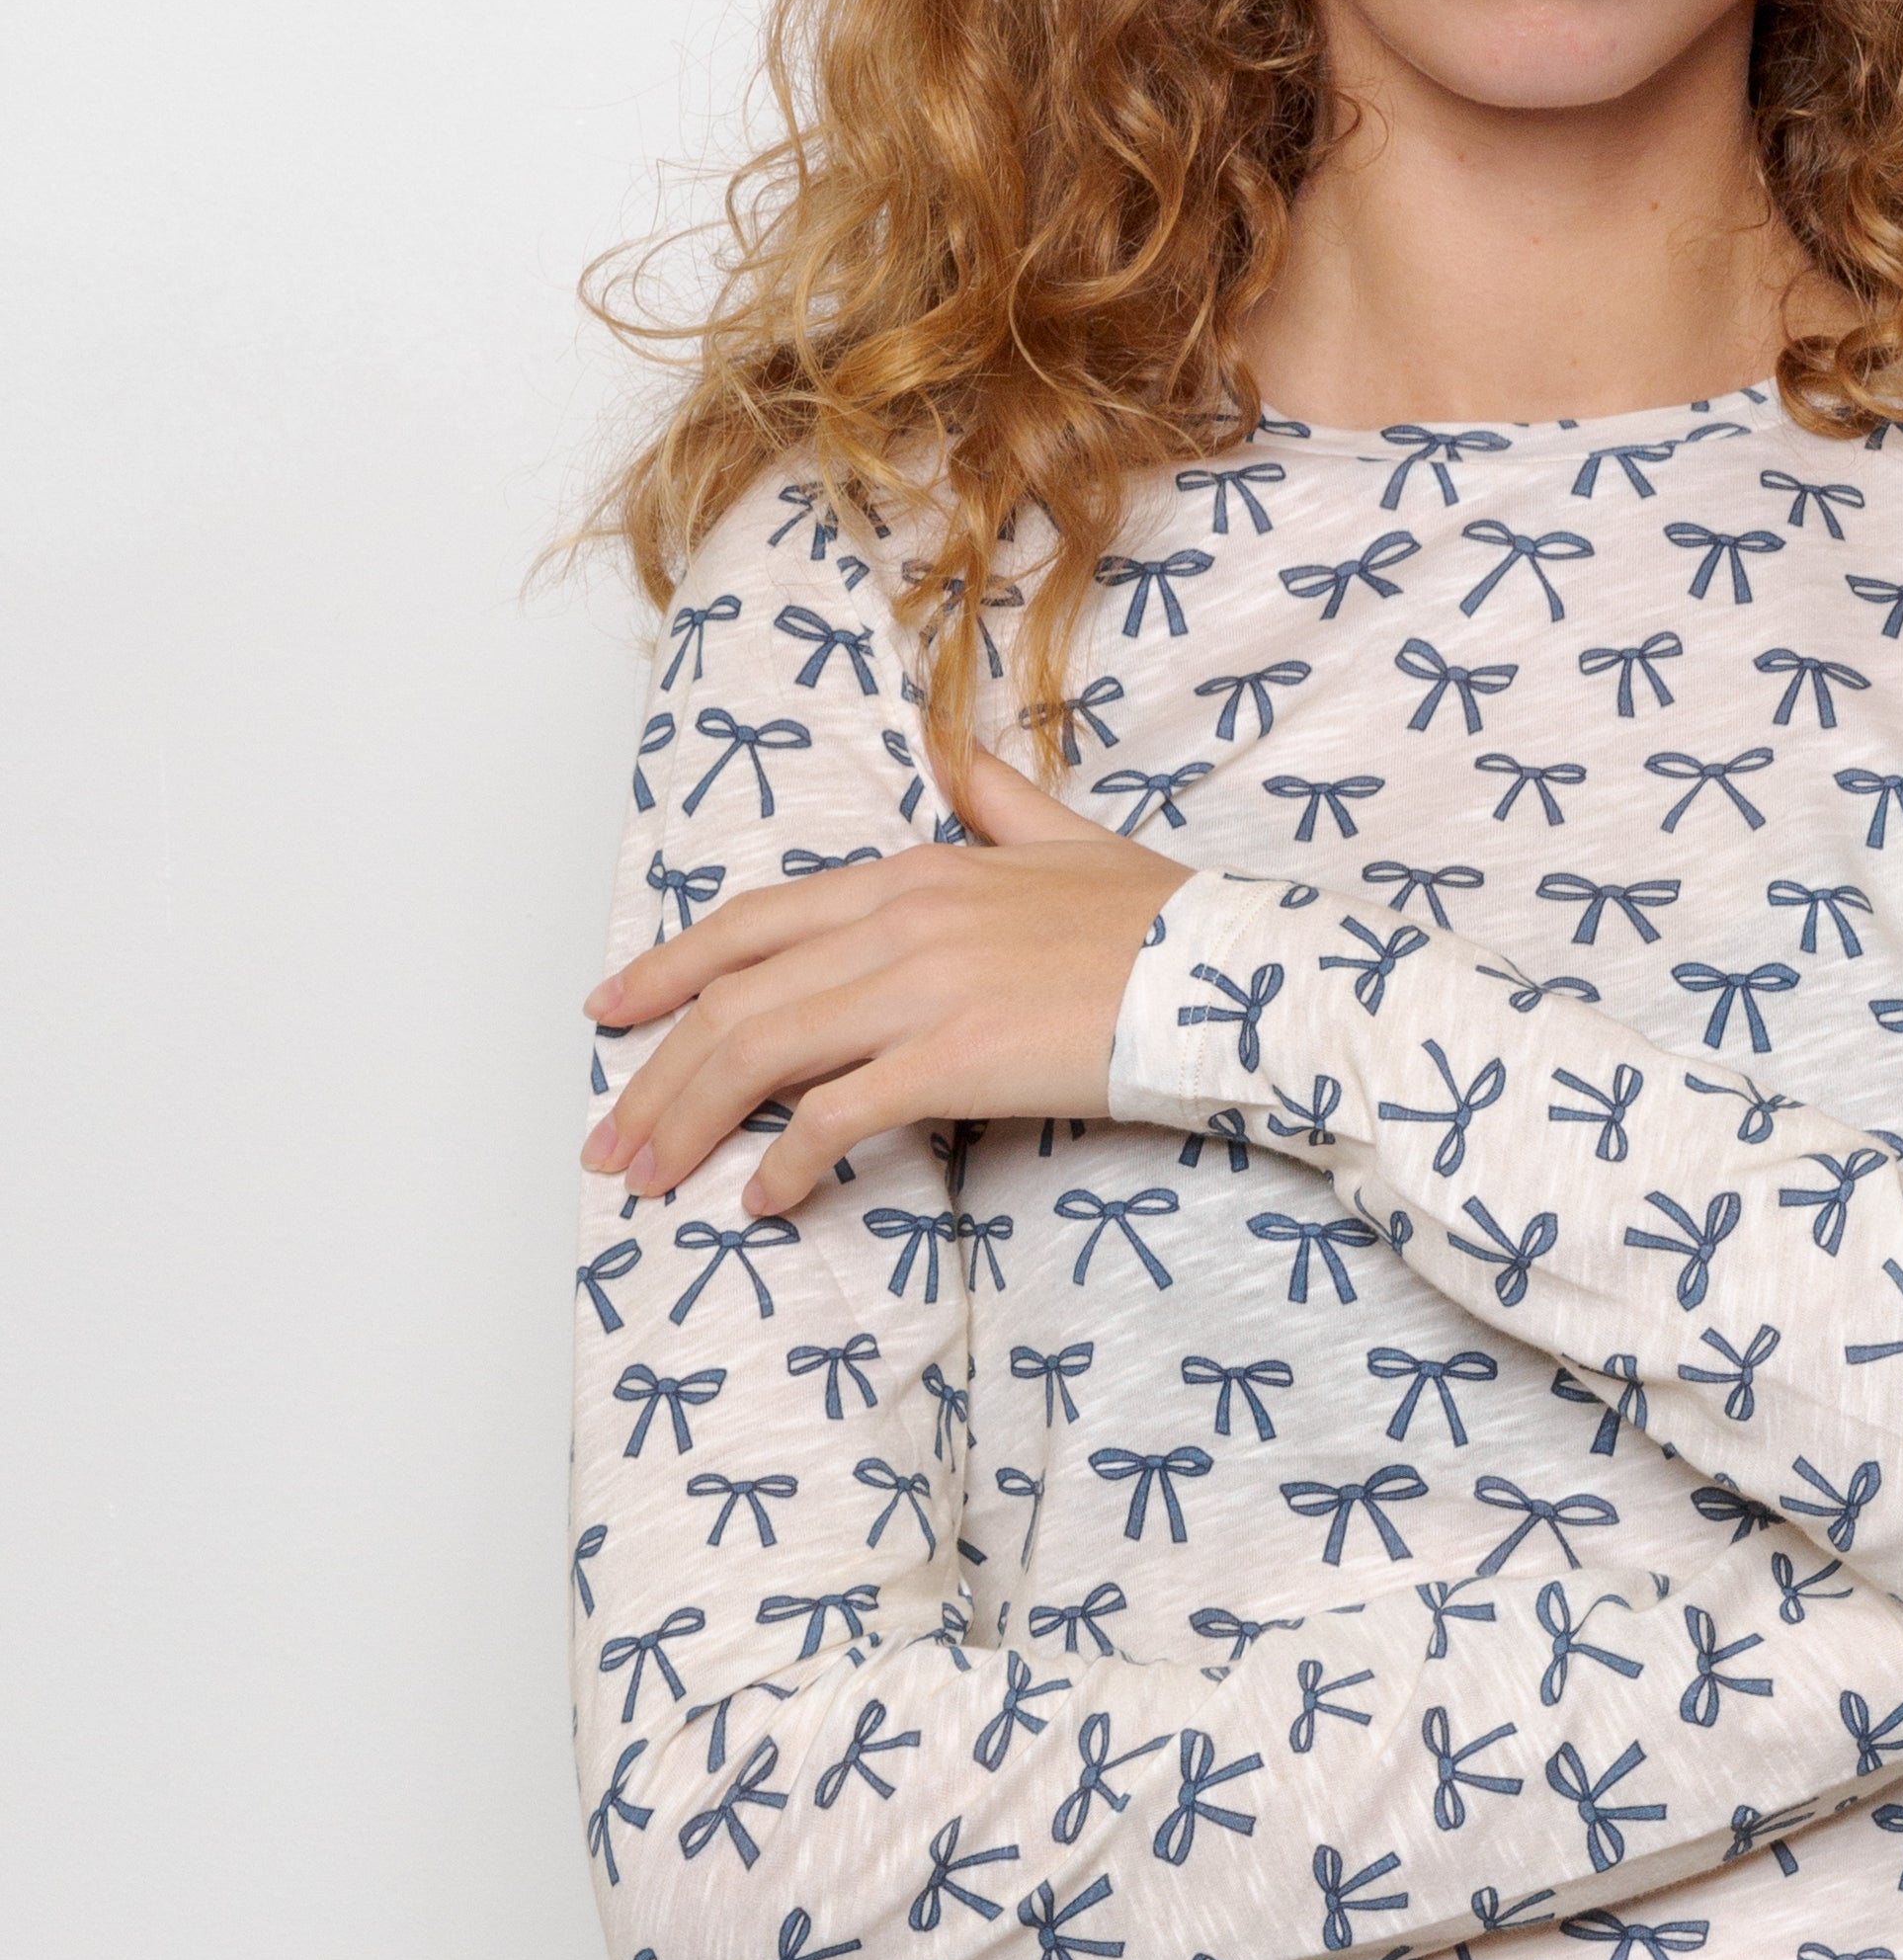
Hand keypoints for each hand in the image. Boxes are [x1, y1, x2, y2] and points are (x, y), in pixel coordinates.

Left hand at [580, 750, 1179, 1214]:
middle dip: (655, 1075)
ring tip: (653, 1178)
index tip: (611, 1014)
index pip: (756, 922)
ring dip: (691, 1121)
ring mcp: (923, 988)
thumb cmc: (1164, 922)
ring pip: (761, 1053)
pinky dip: (788, 1161)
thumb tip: (961, 759)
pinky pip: (839, 1115)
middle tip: (612, 1143)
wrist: (1234, 974)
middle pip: (735, 998)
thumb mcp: (1070, 838)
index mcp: (914, 871)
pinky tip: (765, 1200)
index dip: (669, 970)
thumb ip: (1001, 801)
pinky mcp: (956, 1057)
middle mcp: (900, 921)